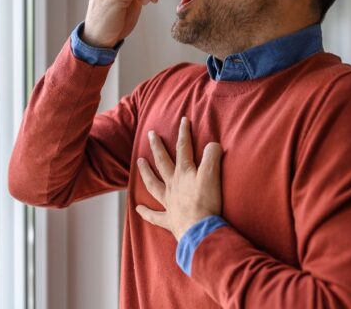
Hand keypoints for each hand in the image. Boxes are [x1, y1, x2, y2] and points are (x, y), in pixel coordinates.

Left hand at [135, 116, 223, 240]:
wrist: (199, 231)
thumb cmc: (206, 203)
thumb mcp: (212, 176)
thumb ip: (212, 157)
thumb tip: (213, 144)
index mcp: (184, 173)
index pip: (184, 148)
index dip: (183, 133)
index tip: (183, 120)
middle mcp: (173, 185)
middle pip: (162, 162)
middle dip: (157, 146)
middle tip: (150, 134)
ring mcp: (169, 202)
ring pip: (153, 184)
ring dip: (146, 172)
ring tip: (139, 161)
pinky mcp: (170, 219)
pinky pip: (154, 216)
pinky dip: (146, 212)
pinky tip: (138, 208)